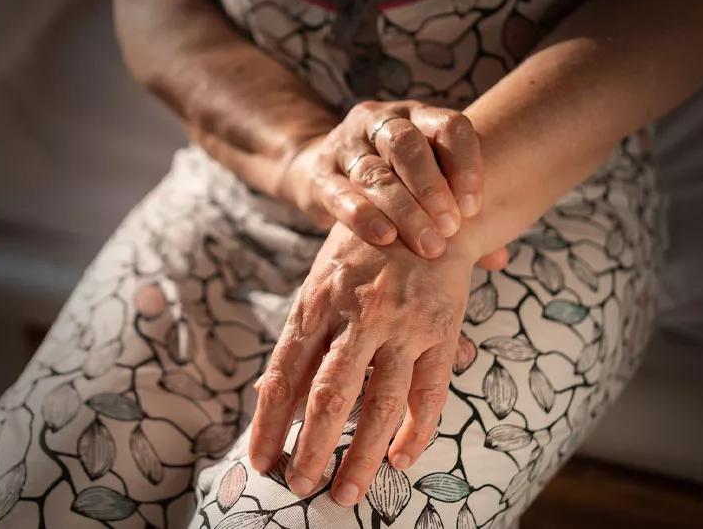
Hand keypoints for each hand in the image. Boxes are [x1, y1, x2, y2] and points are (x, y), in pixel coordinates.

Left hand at [249, 223, 477, 505]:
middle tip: (300, 486)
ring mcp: (403, 322)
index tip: (260, 464)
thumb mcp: (320, 280)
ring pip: (381, 402)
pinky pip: (430, 390)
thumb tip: (270, 396)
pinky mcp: (441, 329)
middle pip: (329, 394)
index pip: (285, 374)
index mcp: (317, 300)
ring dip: (361, 454)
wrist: (428, 209)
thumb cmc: (364, 251)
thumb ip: (302, 337)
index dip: (269, 423)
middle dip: (311, 448)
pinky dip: (416, 430)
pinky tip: (401, 458)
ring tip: (346, 492)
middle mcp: (358, 313)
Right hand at [279, 100, 483, 258]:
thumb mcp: (426, 185)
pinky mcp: (321, 175)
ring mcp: (346, 145)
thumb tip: (498, 258)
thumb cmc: (392, 183)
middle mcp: (380, 122)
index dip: (466, 164)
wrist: (322, 173)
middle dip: (432, 188)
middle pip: (408, 145)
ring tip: (427, 245)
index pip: (449, 125)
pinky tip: (385, 238)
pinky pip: (341, 194)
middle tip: (450, 228)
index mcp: (417, 117)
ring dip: (405, 210)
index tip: (474, 207)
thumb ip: (460, 214)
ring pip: (376, 172)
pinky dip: (364, 216)